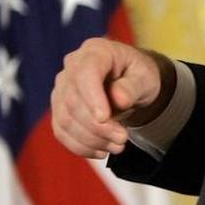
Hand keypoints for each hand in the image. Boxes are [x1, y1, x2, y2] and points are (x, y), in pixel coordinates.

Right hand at [50, 37, 172, 157]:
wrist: (130, 84)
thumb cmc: (138, 76)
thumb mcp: (145, 77)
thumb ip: (133, 86)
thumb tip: (119, 99)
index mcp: (95, 52)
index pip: (86, 72)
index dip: (92, 97)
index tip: (105, 119)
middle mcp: (72, 67)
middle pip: (73, 100)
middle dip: (97, 126)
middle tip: (122, 140)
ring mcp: (61, 88)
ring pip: (65, 119)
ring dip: (90, 139)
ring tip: (117, 147)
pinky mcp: (59, 109)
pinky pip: (62, 131)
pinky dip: (80, 146)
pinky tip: (101, 152)